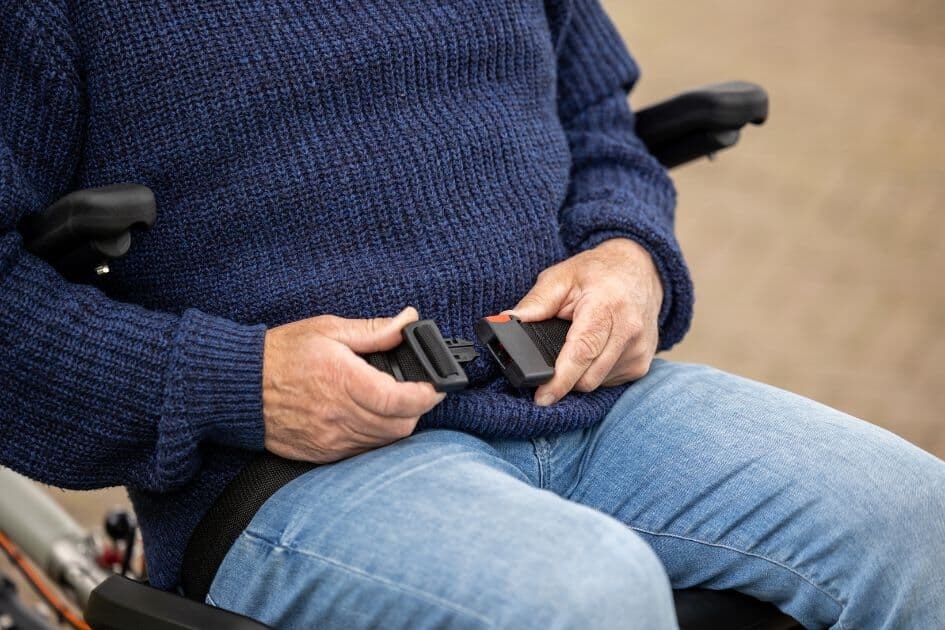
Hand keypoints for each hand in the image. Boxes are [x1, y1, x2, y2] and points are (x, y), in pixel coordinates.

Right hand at [262, 307, 444, 462]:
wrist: (238, 386)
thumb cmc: (281, 354)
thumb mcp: (328, 330)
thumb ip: (374, 330)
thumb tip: (407, 320)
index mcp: (345, 381)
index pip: (401, 399)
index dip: (428, 395)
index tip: (437, 386)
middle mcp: (340, 415)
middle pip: (400, 425)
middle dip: (416, 409)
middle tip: (416, 392)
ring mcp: (331, 438)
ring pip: (384, 441)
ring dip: (397, 424)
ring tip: (392, 403)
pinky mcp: (322, 452)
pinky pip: (363, 451)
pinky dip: (375, 437)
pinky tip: (369, 418)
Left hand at [508, 238, 662, 405]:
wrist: (640, 269)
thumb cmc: (597, 273)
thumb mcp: (561, 277)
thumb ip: (534, 303)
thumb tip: (506, 323)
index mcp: (607, 306)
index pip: (582, 352)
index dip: (560, 380)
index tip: (541, 397)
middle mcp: (628, 331)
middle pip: (588, 377)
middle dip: (563, 378)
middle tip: (546, 365)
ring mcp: (639, 350)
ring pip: (597, 383)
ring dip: (579, 375)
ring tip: (574, 348)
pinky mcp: (642, 364)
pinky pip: (608, 381)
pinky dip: (594, 372)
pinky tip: (593, 351)